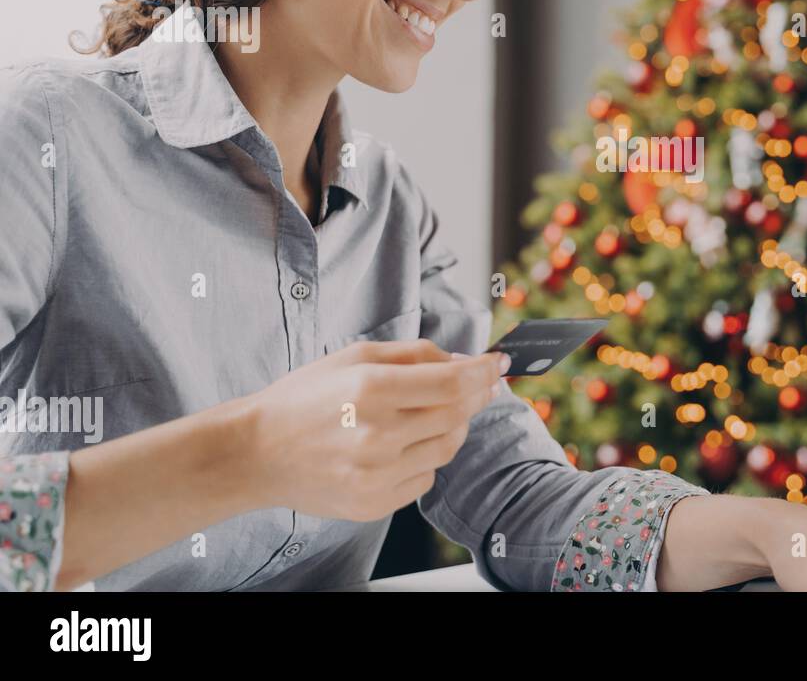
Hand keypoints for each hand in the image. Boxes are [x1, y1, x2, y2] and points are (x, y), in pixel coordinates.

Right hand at [244, 339, 506, 520]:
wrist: (256, 452)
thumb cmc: (305, 398)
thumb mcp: (355, 356)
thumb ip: (415, 354)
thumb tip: (464, 360)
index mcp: (370, 390)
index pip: (453, 383)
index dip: (483, 372)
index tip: (498, 363)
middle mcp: (376, 435)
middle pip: (457, 415)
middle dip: (478, 395)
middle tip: (484, 384)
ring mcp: (376, 475)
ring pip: (448, 448)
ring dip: (453, 426)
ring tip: (432, 413)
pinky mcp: (374, 503)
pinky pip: (426, 479)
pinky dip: (426, 459)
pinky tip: (403, 445)